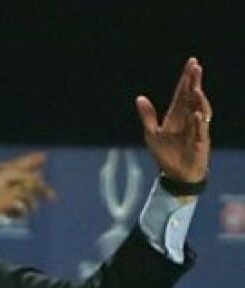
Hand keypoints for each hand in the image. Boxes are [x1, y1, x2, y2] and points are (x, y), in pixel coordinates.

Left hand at [0, 151, 55, 218]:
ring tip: (32, 208)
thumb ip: (24, 174)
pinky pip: (17, 209)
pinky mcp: (3, 207)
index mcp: (8, 169)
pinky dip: (21, 212)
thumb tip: (39, 176)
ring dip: (31, 203)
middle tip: (51, 196)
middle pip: (30, 182)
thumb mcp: (7, 174)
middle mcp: (10, 180)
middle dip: (41, 188)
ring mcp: (7, 194)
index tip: (44, 155)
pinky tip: (20, 214)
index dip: (33, 159)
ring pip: (26, 197)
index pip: (24, 162)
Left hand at [136, 57, 210, 182]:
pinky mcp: (200, 143)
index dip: (186, 78)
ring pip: (200, 110)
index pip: (182, 93)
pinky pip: (200, 131)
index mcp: (176, 116)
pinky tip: (196, 114)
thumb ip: (147, 116)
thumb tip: (139, 98)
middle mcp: (188, 119)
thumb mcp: (152, 134)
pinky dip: (198, 123)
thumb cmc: (165, 154)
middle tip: (196, 67)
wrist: (176, 174)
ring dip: (198, 100)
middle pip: (193, 97)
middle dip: (195, 82)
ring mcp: (196, 129)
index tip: (192, 62)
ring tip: (195, 89)